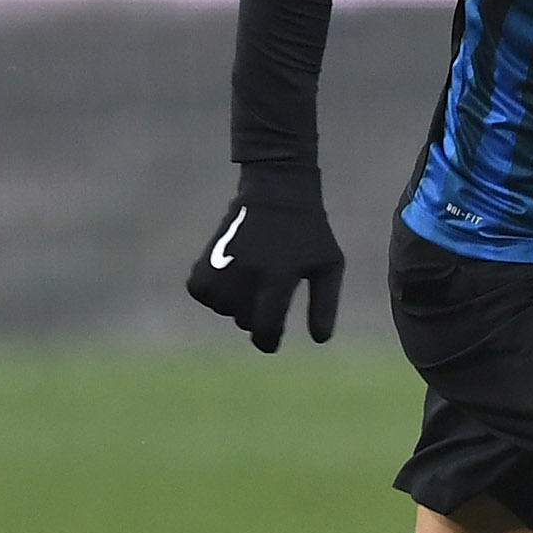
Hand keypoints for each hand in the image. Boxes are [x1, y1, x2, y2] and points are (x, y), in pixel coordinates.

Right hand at [187, 165, 344, 351]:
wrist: (277, 191)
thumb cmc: (308, 232)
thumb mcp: (329, 265)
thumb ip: (325, 304)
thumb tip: (320, 340)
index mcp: (279, 275)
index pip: (266, 325)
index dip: (268, 341)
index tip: (271, 342)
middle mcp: (247, 272)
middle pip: (245, 320)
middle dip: (258, 315)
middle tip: (270, 289)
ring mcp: (223, 264)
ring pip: (223, 308)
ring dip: (236, 303)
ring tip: (253, 276)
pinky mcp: (205, 258)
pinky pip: (202, 292)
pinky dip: (214, 291)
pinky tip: (231, 274)